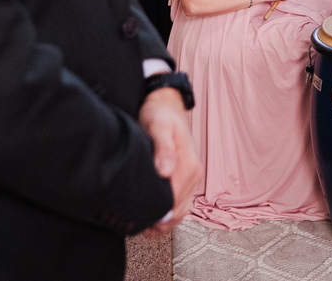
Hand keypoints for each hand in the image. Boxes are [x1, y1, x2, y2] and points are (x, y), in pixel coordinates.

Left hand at [138, 88, 200, 236]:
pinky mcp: (185, 176)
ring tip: (144, 227)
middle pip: (179, 210)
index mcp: (189, 166)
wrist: (166, 104)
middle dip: (161, 223)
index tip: (141, 220)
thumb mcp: (159, 126)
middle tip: (138, 227)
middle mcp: (194, 174)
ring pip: (180, 209)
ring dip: (165, 221)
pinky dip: (169, 212)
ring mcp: (191, 176)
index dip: (159, 215)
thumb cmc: (160, 113)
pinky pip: (180, 201)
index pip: (175, 201)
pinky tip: (154, 216)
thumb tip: (166, 171)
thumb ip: (164, 148)